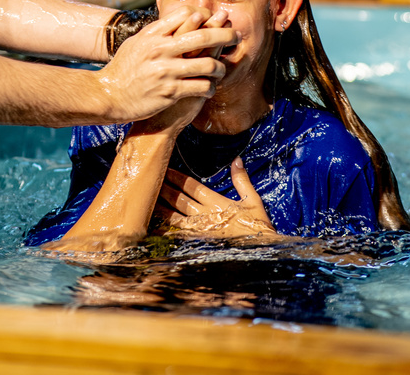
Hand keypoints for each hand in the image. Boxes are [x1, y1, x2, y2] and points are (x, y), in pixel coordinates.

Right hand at [95, 5, 237, 123]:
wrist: (108, 95)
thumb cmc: (124, 69)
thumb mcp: (137, 43)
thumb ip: (158, 31)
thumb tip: (183, 17)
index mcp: (153, 35)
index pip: (187, 15)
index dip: (206, 15)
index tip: (216, 19)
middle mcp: (161, 49)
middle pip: (203, 35)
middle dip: (225, 35)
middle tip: (236, 36)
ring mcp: (166, 71)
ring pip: (207, 64)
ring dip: (220, 67)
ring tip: (222, 70)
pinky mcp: (170, 92)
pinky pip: (200, 87)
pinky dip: (210, 87)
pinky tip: (210, 88)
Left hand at [153, 158, 276, 238]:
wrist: (262, 250)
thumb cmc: (258, 226)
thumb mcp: (254, 200)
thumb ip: (242, 180)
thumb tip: (236, 160)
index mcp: (218, 203)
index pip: (192, 187)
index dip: (178, 178)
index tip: (166, 169)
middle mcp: (206, 215)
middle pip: (180, 200)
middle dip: (164, 189)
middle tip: (150, 180)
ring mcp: (201, 231)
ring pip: (175, 217)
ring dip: (161, 208)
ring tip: (147, 200)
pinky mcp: (199, 243)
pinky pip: (179, 237)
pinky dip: (166, 232)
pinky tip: (154, 228)